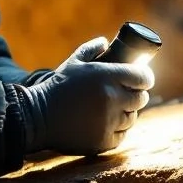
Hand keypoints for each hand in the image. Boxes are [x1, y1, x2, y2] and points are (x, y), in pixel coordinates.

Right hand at [18, 39, 153, 155]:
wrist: (37, 117)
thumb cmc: (57, 87)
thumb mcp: (73, 62)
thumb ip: (91, 49)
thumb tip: (106, 42)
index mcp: (107, 76)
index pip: (143, 77)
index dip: (145, 78)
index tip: (143, 80)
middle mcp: (112, 99)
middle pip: (141, 99)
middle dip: (136, 95)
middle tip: (127, 95)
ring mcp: (109, 121)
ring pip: (132, 117)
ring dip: (126, 113)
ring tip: (113, 110)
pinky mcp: (104, 141)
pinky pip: (121, 135)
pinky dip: (116, 130)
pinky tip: (106, 124)